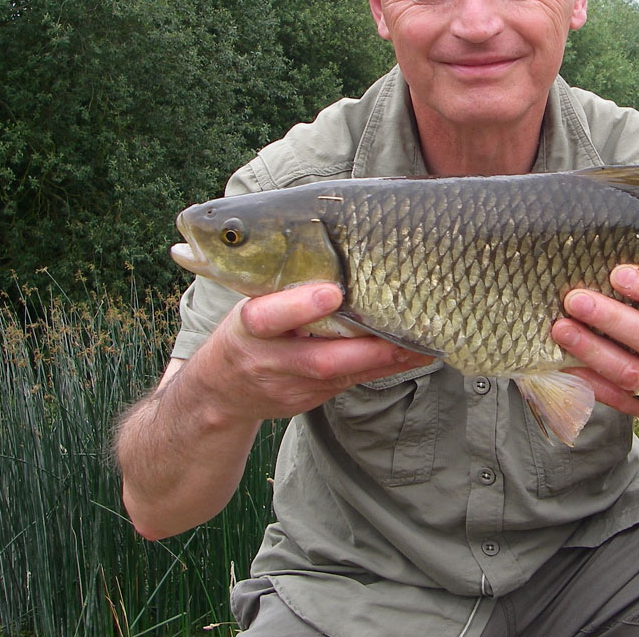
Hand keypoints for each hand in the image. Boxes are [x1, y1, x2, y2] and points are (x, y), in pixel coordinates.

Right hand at [189, 283, 434, 423]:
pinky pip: (349, 384)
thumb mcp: (246, 303)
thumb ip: (280, 284)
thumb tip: (323, 237)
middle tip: (402, 335)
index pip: (266, 318)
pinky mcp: (308, 401)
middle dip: (364, 349)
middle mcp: (267, 361)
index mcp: (245, 328)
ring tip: (421, 344)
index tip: (332, 292)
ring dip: (384, 360)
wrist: (218, 394)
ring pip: (340, 376)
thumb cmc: (242, 332)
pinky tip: (411, 356)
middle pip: (317, 360)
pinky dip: (381, 369)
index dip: (299, 306)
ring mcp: (288, 388)